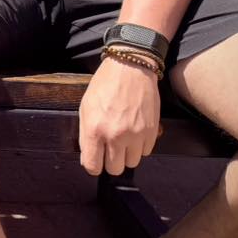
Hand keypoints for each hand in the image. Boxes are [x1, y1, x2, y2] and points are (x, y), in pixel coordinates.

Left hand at [78, 56, 161, 175]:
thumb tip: (89, 158)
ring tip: (123, 138)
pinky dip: (139, 146)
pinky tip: (134, 131)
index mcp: (95, 129)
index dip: (93, 165)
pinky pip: (145, 152)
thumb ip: (85, 135)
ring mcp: (136, 135)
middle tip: (109, 148)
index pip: (93, 166)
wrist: (130, 68)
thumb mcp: (85, 107)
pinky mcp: (151, 132)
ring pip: (132, 163)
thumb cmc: (105, 85)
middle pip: (115, 169)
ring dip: (126, 154)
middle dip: (110, 161)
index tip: (95, 159)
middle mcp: (116, 136)